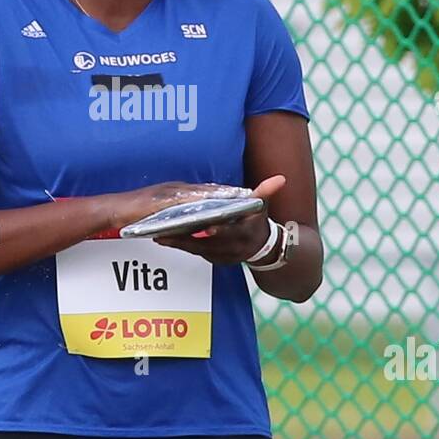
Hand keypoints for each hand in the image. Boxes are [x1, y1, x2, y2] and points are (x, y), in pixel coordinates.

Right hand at [105, 180, 257, 231]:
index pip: (207, 190)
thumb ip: (178, 213)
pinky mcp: (163, 200)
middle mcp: (177, 188)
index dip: (226, 192)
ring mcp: (170, 192)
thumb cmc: (136, 212)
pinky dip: (201, 202)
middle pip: (209, 189)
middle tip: (250, 193)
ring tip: (239, 198)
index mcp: (178, 190)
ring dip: (220, 195)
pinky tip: (214, 206)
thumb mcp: (161, 211)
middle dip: (229, 191)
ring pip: (201, 193)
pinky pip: (186, 201)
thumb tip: (195, 221)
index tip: (245, 194)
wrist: (114, 210)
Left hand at [152, 175, 285, 264]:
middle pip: (204, 244)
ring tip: (158, 234)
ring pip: (196, 250)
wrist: (260, 248)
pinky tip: (165, 238)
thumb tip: (280, 179)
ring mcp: (221, 256)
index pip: (226, 233)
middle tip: (162, 232)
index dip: (214, 232)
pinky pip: (194, 252)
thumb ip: (266, 192)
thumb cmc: (257, 222)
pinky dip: (181, 245)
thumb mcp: (261, 207)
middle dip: (183, 238)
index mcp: (242, 235)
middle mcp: (231, 248)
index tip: (202, 227)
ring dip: (177, 243)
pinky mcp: (213, 259)